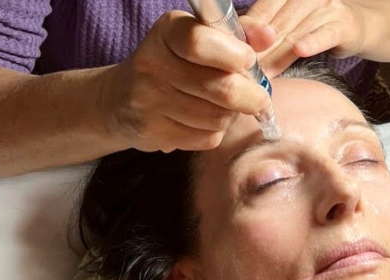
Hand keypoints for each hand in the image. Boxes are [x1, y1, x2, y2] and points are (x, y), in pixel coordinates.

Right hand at [100, 11, 270, 152]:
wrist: (120, 100)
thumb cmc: (174, 64)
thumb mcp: (200, 40)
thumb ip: (237, 36)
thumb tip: (269, 36)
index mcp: (167, 32)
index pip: (199, 42)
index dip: (233, 55)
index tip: (249, 61)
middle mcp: (151, 64)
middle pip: (220, 88)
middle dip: (251, 96)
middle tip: (259, 98)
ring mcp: (148, 101)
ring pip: (217, 118)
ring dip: (231, 115)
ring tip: (224, 107)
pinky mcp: (152, 132)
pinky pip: (205, 138)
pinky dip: (214, 132)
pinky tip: (204, 121)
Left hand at [240, 0, 369, 76]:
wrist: (354, 28)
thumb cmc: (313, 27)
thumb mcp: (287, 27)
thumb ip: (265, 34)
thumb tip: (237, 54)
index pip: (262, 10)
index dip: (249, 33)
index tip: (234, 54)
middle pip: (276, 24)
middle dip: (260, 51)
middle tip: (246, 72)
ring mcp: (326, 7)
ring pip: (296, 33)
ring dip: (278, 56)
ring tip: (264, 75)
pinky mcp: (343, 24)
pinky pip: (324, 33)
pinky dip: (312, 42)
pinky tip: (300, 50)